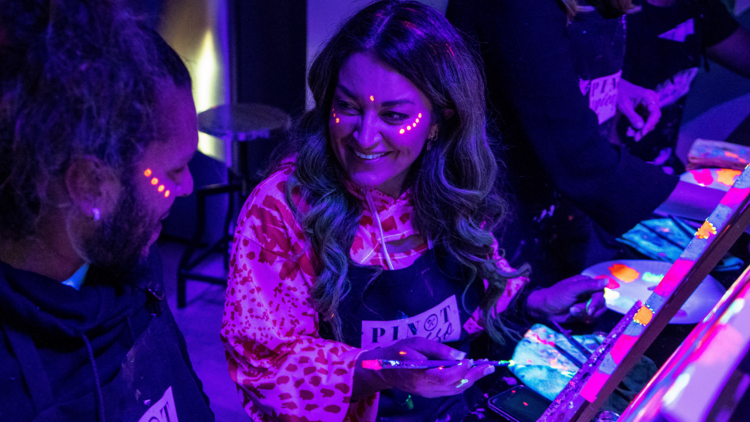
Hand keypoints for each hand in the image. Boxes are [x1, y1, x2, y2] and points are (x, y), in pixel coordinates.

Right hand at [353, 337, 494, 399]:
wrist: (383, 369)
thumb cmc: (399, 352)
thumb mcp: (416, 343)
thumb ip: (439, 349)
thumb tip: (461, 355)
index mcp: (420, 375)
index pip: (444, 377)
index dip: (459, 370)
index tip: (470, 359)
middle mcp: (426, 388)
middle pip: (455, 386)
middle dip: (474, 375)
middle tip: (490, 365)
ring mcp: (429, 393)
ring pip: (456, 390)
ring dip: (472, 379)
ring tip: (486, 368)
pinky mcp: (431, 394)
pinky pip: (451, 390)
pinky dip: (464, 381)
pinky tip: (471, 373)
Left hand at [526, 275, 607, 323]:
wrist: (545, 309)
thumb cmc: (556, 296)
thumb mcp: (572, 289)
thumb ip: (589, 285)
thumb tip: (607, 280)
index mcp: (586, 283)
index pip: (600, 291)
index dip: (596, 301)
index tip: (590, 309)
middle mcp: (589, 292)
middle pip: (601, 302)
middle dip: (588, 309)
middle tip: (574, 311)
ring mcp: (588, 303)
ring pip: (599, 311)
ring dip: (586, 314)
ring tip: (573, 312)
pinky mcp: (585, 312)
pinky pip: (594, 317)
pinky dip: (586, 319)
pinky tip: (576, 317)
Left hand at [617, 78, 660, 141]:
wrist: (614, 87)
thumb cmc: (619, 93)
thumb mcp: (624, 105)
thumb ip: (632, 116)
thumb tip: (640, 127)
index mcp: (649, 97)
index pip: (655, 113)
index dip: (650, 124)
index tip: (643, 132)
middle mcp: (652, 101)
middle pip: (653, 118)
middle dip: (645, 128)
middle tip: (636, 137)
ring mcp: (648, 105)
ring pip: (648, 120)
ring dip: (641, 128)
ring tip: (630, 134)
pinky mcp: (644, 109)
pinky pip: (644, 119)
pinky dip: (637, 125)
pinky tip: (630, 130)